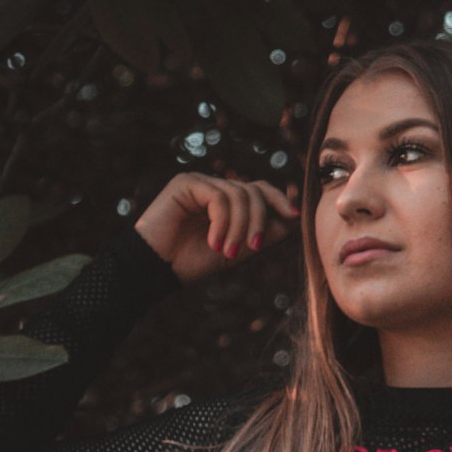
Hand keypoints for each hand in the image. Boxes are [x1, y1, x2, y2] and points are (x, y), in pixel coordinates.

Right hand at [133, 173, 299, 284]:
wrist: (157, 268)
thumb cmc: (192, 261)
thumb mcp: (236, 250)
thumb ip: (260, 235)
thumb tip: (290, 222)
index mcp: (228, 202)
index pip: (260, 190)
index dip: (279, 200)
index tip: (294, 216)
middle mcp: (215, 188)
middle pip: (254, 191)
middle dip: (258, 221)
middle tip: (251, 248)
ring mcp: (201, 183)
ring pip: (239, 195)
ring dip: (238, 227)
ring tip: (226, 252)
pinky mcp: (186, 183)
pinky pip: (219, 198)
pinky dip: (222, 222)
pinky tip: (213, 242)